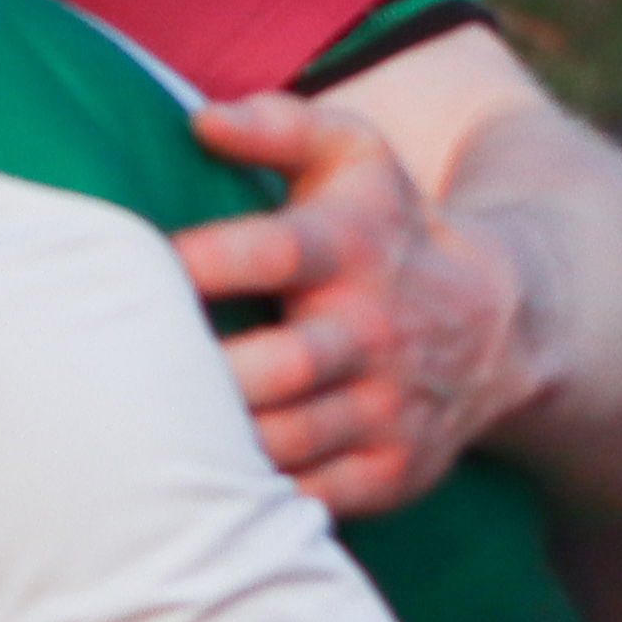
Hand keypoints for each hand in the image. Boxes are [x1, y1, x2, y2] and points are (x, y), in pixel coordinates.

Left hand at [179, 92, 540, 514]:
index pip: (275, 252)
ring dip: (217, 443)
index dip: (206, 261)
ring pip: (290, 440)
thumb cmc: (387, 227)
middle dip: (201, 374)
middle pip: (280, 366)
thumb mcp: (352, 155)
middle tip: (118, 373)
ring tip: (141, 431)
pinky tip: (201, 483)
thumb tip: (200, 122)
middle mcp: (372, 329)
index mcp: (350, 246)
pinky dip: (259, 499)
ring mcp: (387, 407)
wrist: (503, 321)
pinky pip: (316, 499)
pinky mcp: (394, 470)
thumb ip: (277, 127)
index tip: (140, 267)